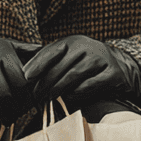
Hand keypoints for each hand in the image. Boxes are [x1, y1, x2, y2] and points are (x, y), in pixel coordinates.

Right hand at [0, 38, 42, 125]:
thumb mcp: (11, 51)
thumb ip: (30, 53)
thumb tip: (57, 53)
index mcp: (0, 48)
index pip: (21, 77)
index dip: (29, 92)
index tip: (34, 99)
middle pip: (10, 91)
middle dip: (19, 104)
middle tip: (25, 110)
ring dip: (9, 112)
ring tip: (14, 114)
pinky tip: (2, 115)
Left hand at [23, 34, 140, 107]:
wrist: (115, 66)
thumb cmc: (82, 65)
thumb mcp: (66, 59)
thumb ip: (48, 63)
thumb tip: (25, 75)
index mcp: (73, 42)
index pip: (52, 51)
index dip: (38, 64)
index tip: (26, 77)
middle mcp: (87, 46)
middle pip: (60, 67)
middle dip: (45, 84)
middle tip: (36, 96)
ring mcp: (101, 59)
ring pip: (74, 75)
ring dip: (59, 89)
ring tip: (49, 98)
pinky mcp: (112, 73)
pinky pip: (90, 84)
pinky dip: (78, 92)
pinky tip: (70, 97)